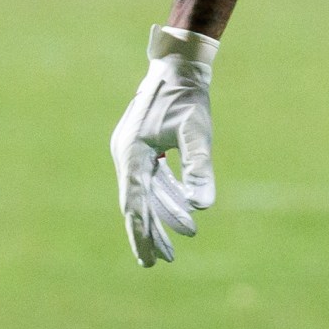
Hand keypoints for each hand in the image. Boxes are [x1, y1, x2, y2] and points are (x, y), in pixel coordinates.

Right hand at [111, 26, 218, 264]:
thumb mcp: (198, 133)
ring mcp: (130, 149)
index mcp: (132, 153)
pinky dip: (163, 196)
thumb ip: (200, 168)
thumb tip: (202, 206)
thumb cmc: (188, 97)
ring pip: (144, 192)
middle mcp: (126, 154)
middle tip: (160, 264)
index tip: (149, 261)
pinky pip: (149, 178)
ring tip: (174, 247)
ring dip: (159, 217)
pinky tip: (177, 211)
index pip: (135, 204)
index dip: (141, 234)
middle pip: (135, 203)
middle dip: (148, 234)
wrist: (178, 64)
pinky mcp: (140, 144)